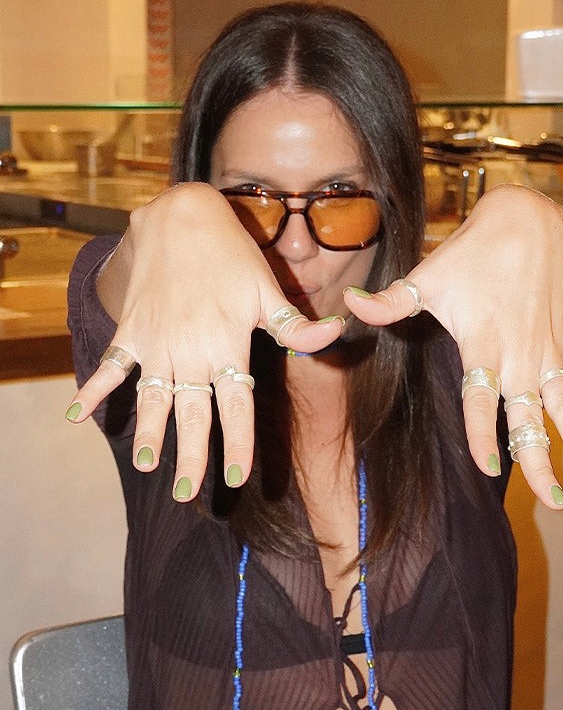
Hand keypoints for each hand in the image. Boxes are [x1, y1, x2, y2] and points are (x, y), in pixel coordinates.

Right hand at [66, 183, 342, 499]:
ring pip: (152, 400)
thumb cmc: (232, 255)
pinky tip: (79, 416)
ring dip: (147, 433)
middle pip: (192, 416)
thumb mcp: (267, 290)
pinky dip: (94, 388)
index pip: (236, 409)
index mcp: (227, 349)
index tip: (238, 480)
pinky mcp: (133, 331)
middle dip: (191, 456)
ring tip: (146, 464)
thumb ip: (295, 325)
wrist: (182, 217)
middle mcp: (191, 354)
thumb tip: (336, 336)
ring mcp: (157, 345)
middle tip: (187, 492)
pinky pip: (112, 366)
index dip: (238, 445)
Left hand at [343, 183, 562, 509]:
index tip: (489, 467)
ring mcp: (549, 351)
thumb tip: (349, 308)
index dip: (484, 434)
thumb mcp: (428, 277)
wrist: (526, 219)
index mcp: (484, 347)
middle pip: (531, 419)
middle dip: (540, 460)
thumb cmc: (472, 252)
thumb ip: (390, 303)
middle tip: (552, 499)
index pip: (482, 401)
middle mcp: (521, 357)